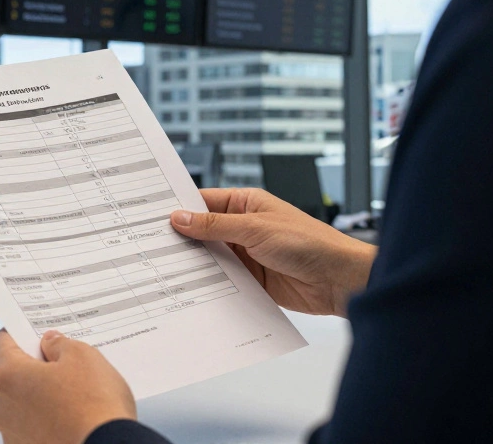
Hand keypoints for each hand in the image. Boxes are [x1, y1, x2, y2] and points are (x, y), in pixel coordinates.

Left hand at [0, 329, 134, 443]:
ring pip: (22, 400)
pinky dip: (46, 418)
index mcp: (5, 375)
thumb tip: (50, 344)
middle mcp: (0, 406)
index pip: (3, 341)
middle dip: (35, 365)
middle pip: (12, 373)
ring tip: (74, 393)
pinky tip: (71, 415)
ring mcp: (11, 431)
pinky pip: (31, 424)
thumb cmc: (93, 407)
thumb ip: (59, 343)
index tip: (38, 333)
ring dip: (41, 393)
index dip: (23, 333)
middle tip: (64, 362)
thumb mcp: (82, 355)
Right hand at [171, 188, 376, 316]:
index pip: (203, 203)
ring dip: (195, 263)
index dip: (179, 209)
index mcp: (246, 204)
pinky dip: (209, 284)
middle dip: (182, 239)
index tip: (153, 216)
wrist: (339, 280)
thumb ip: (215, 225)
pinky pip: (222, 280)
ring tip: (166, 268)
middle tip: (153, 245)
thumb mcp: (256, 229)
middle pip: (203, 232)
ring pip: (210, 257)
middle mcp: (244, 228)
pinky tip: (192, 288)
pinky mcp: (250, 280)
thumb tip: (180, 217)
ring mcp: (247, 255)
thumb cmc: (310, 243)